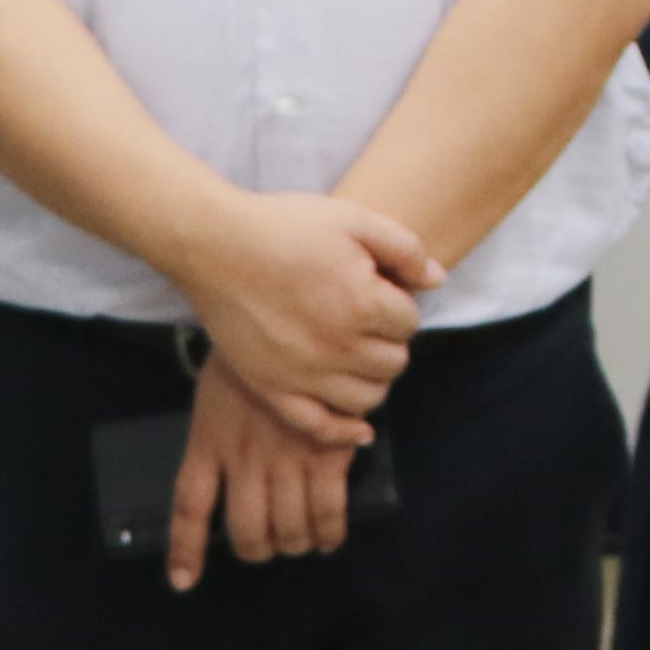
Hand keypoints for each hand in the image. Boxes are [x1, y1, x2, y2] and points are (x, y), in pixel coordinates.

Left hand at [164, 353, 359, 591]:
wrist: (300, 317)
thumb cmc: (254, 352)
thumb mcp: (217, 390)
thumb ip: (220, 432)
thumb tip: (228, 468)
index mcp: (210, 441)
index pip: (189, 508)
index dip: (186, 551)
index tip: (183, 581)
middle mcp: (243, 459)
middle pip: (246, 530)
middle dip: (260, 548)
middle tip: (271, 543)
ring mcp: (285, 459)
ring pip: (287, 529)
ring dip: (296, 543)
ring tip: (302, 540)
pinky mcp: (326, 455)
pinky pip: (327, 512)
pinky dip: (329, 533)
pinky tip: (329, 537)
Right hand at [167, 186, 432, 442]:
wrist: (213, 244)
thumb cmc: (284, 226)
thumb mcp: (352, 218)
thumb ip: (404, 248)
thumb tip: (437, 281)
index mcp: (361, 302)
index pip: (409, 322)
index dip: (399, 305)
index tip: (379, 292)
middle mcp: (336, 345)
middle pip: (394, 362)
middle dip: (389, 341)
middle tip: (369, 323)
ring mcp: (303, 373)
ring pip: (368, 398)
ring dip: (374, 379)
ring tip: (359, 357)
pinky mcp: (272, 389)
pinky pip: (320, 427)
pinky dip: (345, 431)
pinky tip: (360, 429)